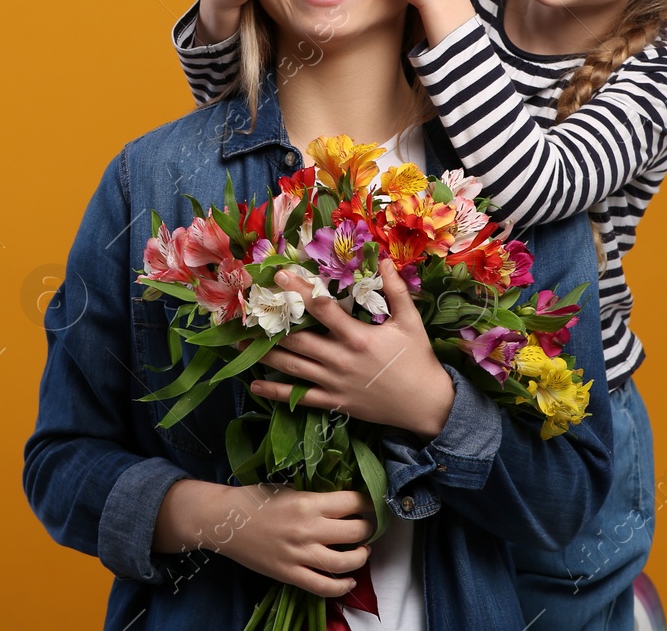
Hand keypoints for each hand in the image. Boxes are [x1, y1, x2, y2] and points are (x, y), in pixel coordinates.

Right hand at [154, 479, 372, 596]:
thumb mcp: (288, 488)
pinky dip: (341, 587)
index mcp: (308, 502)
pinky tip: (349, 580)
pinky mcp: (289, 574)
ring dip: (361, 557)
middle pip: (355, 532)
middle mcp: (308, 529)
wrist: (224, 520)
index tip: (369, 503)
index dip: (367, 502)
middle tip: (368, 526)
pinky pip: (323, 586)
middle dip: (368, 528)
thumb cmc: (254, 499)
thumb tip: (341, 505)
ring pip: (345, 562)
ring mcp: (299, 555)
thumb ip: (314, 498)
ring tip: (363, 551)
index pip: (353, 502)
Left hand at [250, 259, 454, 439]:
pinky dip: (275, 393)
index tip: (279, 275)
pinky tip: (254, 384)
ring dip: (264, 354)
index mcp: (357, 337)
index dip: (299, 290)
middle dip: (271, 321)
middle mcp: (340, 359)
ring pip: (292, 366)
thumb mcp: (411, 322)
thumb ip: (396, 290)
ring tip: (239, 342)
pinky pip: (300, 398)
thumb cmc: (419, 360)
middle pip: (297, 337)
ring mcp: (334, 382)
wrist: (427, 406)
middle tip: (248, 308)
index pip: (321, 309)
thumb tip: (385, 260)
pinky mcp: (334, 401)